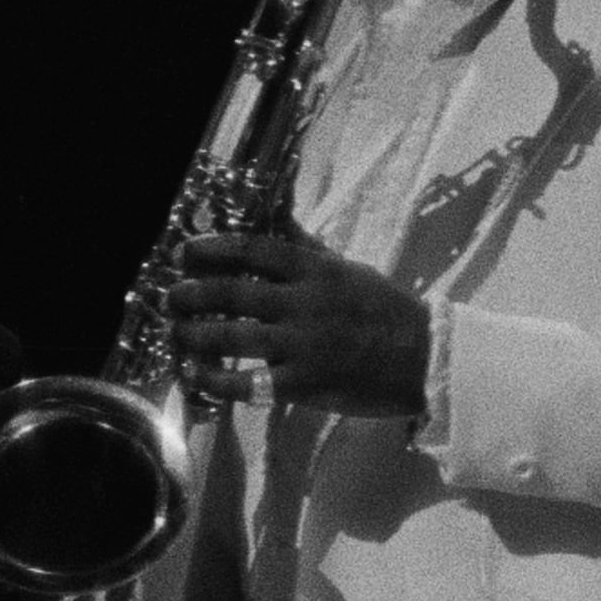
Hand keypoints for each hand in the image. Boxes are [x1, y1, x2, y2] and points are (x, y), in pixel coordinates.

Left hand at [169, 231, 430, 417]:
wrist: (428, 360)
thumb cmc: (388, 312)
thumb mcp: (351, 270)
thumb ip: (309, 249)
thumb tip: (277, 217)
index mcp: (317, 272)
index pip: (253, 250)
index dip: (211, 249)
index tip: (184, 253)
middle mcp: (306, 304)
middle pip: (233, 292)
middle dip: (192, 293)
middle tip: (172, 296)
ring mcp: (304, 345)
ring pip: (232, 336)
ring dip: (194, 334)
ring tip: (176, 332)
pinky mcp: (305, 384)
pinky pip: (248, 383)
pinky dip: (215, 380)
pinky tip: (195, 375)